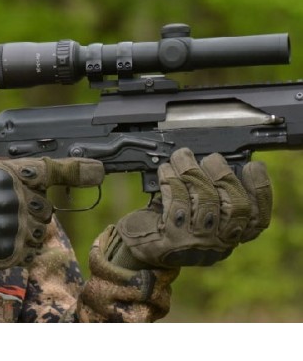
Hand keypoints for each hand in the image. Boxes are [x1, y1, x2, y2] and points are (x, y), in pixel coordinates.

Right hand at [0, 157, 103, 272]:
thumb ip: (19, 173)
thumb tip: (44, 177)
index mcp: (17, 172)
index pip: (57, 169)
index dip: (80, 170)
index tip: (97, 170)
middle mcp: (24, 197)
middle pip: (47, 207)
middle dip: (32, 209)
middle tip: (5, 208)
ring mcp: (21, 225)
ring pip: (41, 229)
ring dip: (27, 229)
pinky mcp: (16, 249)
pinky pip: (31, 248)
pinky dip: (19, 245)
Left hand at [109, 148, 271, 268]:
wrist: (140, 241)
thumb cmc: (172, 216)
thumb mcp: (197, 205)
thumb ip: (214, 189)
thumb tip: (221, 158)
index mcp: (232, 234)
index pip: (258, 217)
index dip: (261, 190)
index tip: (253, 165)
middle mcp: (220, 242)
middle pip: (237, 206)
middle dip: (223, 174)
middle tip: (210, 158)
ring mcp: (198, 243)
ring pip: (205, 200)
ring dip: (192, 171)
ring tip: (181, 156)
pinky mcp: (173, 239)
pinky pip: (178, 202)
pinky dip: (172, 181)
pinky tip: (165, 170)